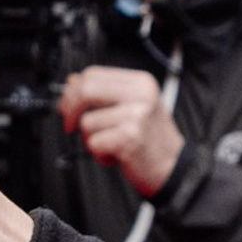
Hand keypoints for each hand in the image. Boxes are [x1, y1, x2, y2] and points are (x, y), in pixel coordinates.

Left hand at [59, 65, 184, 196]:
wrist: (173, 166)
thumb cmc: (151, 140)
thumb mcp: (133, 107)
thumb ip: (104, 93)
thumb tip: (72, 82)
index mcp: (141, 82)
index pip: (93, 74)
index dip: (73, 90)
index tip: (68, 106)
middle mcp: (140, 95)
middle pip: (85, 90)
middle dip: (71, 110)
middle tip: (71, 126)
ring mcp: (136, 115)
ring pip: (87, 121)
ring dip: (91, 139)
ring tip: (111, 145)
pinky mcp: (129, 137)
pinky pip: (93, 143)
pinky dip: (99, 154)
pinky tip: (115, 155)